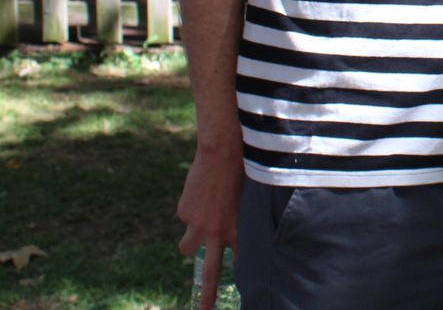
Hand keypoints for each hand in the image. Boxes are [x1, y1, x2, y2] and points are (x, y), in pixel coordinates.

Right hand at [176, 139, 244, 309]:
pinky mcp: (184, 213)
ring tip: (197, 229)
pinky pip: (186, 216)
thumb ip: (244, 218)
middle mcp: (218, 233)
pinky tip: (200, 189)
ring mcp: (198, 225)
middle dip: (207, 295)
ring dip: (189, 244)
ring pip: (186, 246)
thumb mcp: (251, 199)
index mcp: (239, 230)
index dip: (242, 271)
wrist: (223, 152)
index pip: (240, 259)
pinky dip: (191, 208)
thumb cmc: (244, 171)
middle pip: (210, 272)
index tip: (244, 288)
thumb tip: (242, 227)